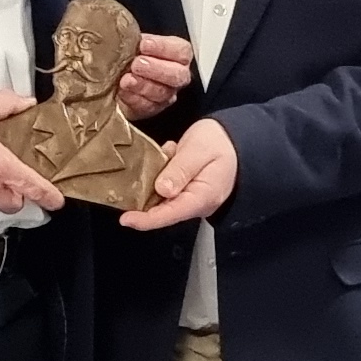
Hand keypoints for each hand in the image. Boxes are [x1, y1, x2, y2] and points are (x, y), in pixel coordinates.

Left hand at [116, 34, 194, 120]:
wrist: (117, 77)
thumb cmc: (130, 55)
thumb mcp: (135, 41)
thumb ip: (136, 39)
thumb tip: (125, 34)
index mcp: (177, 55)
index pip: (181, 50)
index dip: (164, 47)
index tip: (144, 44)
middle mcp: (176, 76)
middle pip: (177, 75)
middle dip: (156, 69)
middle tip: (136, 64)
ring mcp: (166, 94)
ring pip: (162, 93)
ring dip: (142, 85)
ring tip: (126, 79)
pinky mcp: (152, 108)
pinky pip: (147, 106)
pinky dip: (133, 98)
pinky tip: (122, 91)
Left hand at [119, 116, 236, 230]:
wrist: (234, 140)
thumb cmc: (221, 144)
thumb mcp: (199, 150)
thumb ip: (181, 169)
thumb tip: (162, 189)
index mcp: (201, 197)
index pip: (170, 214)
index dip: (146, 220)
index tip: (126, 219)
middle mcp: (194, 203)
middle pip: (161, 210)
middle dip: (142, 199)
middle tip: (132, 179)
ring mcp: (188, 198)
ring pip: (160, 198)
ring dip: (152, 180)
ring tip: (164, 155)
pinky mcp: (183, 191)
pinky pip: (164, 188)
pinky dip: (159, 173)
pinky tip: (169, 155)